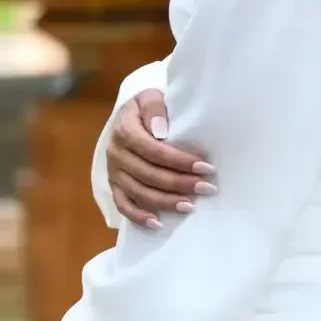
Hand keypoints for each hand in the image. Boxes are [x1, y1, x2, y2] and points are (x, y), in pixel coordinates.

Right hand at [107, 87, 216, 228]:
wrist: (129, 116)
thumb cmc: (147, 108)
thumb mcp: (149, 97)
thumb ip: (155, 108)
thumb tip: (160, 130)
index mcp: (124, 131)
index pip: (155, 151)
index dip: (180, 161)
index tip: (206, 167)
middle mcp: (116, 153)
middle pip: (149, 174)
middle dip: (180, 183)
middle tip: (207, 188)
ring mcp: (114, 172)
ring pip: (139, 192)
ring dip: (166, 201)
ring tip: (191, 205)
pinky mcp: (114, 185)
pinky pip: (123, 205)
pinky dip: (139, 216)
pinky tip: (158, 223)